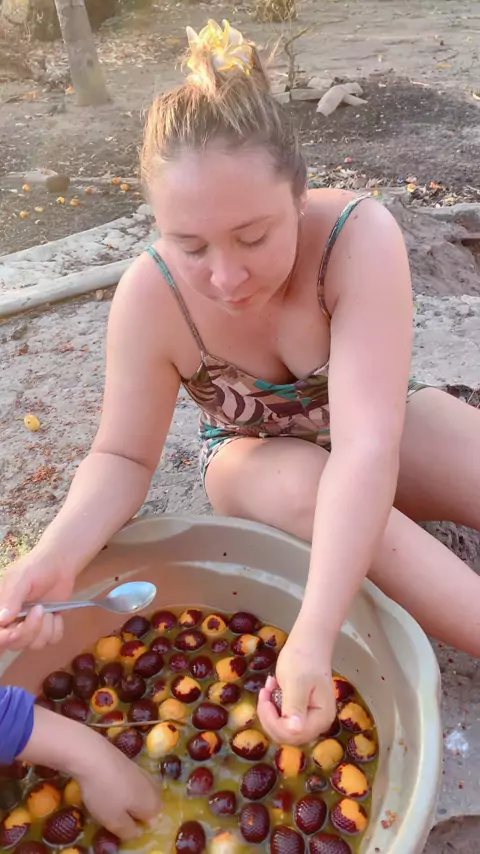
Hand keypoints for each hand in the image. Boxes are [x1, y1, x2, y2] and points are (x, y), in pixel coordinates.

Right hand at [0, 550, 74, 651]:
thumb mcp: (21, 578)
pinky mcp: (47, 628)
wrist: (60, 565)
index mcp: (1, 611)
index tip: (14, 632)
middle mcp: (12, 623)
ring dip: (46, 627)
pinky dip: (57, 628)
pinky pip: (51, 640)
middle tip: (40, 608)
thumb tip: (2, 620)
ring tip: (48, 609)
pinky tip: (57, 614)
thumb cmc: (36, 568)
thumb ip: (12, 598)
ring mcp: (30, 627)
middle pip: (16, 644)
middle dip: (30, 629)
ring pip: (35, 644)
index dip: (4, 639)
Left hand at [76, 736, 160, 840]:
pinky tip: (109, 784)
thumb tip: (138, 833)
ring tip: (112, 799)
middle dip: (139, 809)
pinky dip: (124, 784)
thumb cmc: (105, 793)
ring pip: (142, 789)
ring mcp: (141, 771)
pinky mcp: (130, 761)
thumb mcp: (114, 821)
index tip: (122, 823)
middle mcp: (151, 785)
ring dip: (131, 796)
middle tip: (119, 812)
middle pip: (151, 802)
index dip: (139, 824)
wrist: (94, 755)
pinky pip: (132, 779)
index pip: (153, 819)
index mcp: (151, 802)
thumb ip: (128, 830)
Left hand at [257, 622, 335, 745]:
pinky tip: (273, 688)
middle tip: (265, 691)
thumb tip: (295, 731)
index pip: (293, 733)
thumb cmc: (304, 659)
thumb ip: (295, 707)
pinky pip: (283, 720)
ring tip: (269, 687)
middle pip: (286, 736)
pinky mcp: (301, 714)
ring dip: (270, 711)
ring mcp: (309, 720)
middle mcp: (318, 724)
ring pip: (282, 730)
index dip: (273, 721)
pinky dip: (273, 707)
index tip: (265, 696)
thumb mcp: (296, 681)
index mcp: (321, 718)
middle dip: (270, 716)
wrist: (309, 644)